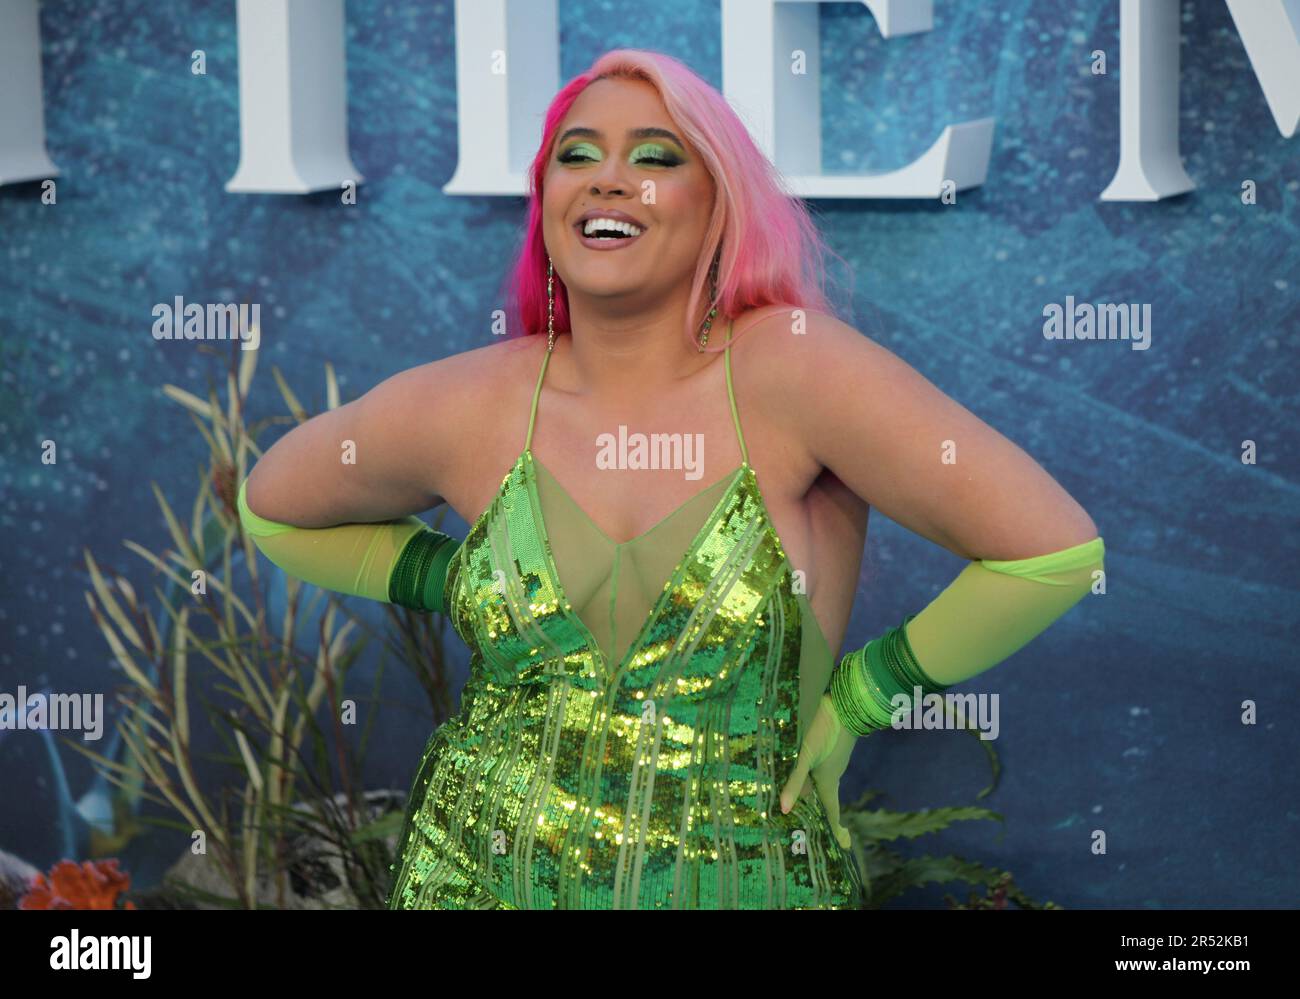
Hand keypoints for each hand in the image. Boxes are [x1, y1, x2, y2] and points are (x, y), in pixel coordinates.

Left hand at [779, 692, 856, 848]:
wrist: (845, 705)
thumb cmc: (825, 733)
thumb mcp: (806, 757)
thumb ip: (795, 782)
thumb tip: (782, 809)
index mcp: (829, 781)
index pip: (832, 811)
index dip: (836, 828)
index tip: (845, 844)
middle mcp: (832, 773)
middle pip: (826, 798)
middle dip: (823, 813)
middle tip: (817, 827)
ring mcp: (833, 760)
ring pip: (821, 783)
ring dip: (814, 795)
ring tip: (801, 804)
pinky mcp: (830, 748)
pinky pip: (820, 769)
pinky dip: (812, 778)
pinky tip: (800, 773)